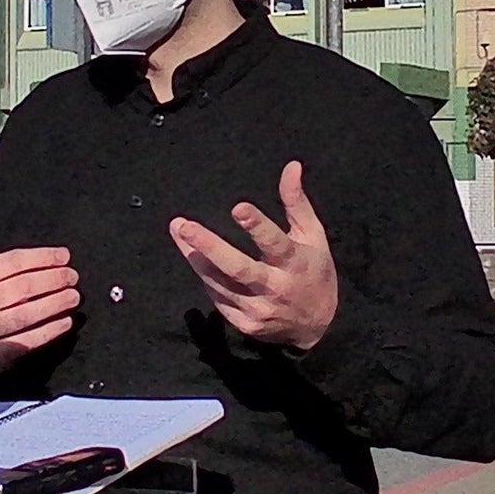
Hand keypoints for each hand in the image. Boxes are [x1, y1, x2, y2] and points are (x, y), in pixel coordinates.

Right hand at [0, 246, 80, 365]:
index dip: (42, 257)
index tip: (64, 256)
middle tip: (72, 277)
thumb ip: (20, 268)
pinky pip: (29, 340)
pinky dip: (51, 329)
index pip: (13, 262)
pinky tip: (67, 322)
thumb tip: (60, 257)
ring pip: (26, 314)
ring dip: (55, 303)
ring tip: (74, 297)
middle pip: (22, 287)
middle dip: (53, 279)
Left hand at [167, 160, 341, 351]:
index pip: (275, 243)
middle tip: (183, 226)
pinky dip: (206, 277)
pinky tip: (194, 257)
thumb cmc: (313, 271)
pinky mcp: (245, 324)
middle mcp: (276, 288)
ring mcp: (258, 309)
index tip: (238, 207)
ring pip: (220, 282)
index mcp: (295, 263)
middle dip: (209, 246)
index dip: (257, 226)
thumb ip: (297, 202)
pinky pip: (218, 298)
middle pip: (238, 269)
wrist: (315, 327)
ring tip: (178, 230)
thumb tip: (291, 166)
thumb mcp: (313, 235)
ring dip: (196, 257)